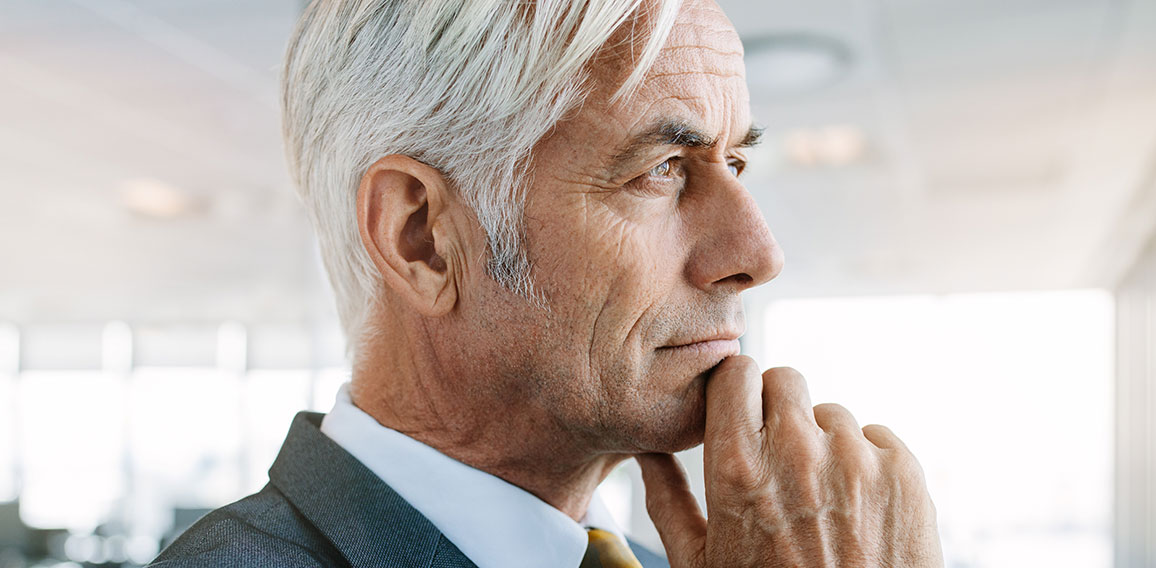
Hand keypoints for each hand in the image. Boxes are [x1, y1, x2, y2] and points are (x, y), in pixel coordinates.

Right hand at [637, 356, 941, 566]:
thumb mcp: (701, 565)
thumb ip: (668, 501)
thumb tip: (647, 454)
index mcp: (738, 468)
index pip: (734, 374)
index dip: (734, 391)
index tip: (736, 412)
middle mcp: (798, 451)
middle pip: (784, 381)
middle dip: (776, 410)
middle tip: (777, 458)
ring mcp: (857, 458)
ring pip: (832, 414)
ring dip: (823, 443)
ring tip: (820, 500)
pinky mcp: (904, 473)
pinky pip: (877, 438)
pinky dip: (867, 463)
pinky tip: (855, 510)